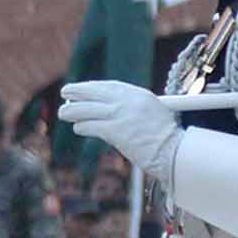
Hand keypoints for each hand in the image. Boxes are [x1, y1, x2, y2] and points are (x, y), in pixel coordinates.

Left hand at [55, 81, 180, 189]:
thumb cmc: (166, 138)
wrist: (174, 151)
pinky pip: (93, 126)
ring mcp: (122, 116)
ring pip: (89, 109)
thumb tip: (112, 110)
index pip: (111, 86)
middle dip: (79, 92)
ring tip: (63, 113)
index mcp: (139, 95)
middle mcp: (129, 101)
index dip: (93, 87)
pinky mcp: (116, 131)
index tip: (82, 88)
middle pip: (96, 93)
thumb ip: (135, 108)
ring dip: (74, 111)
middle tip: (66, 92)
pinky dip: (83, 127)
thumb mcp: (153, 113)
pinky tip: (78, 128)